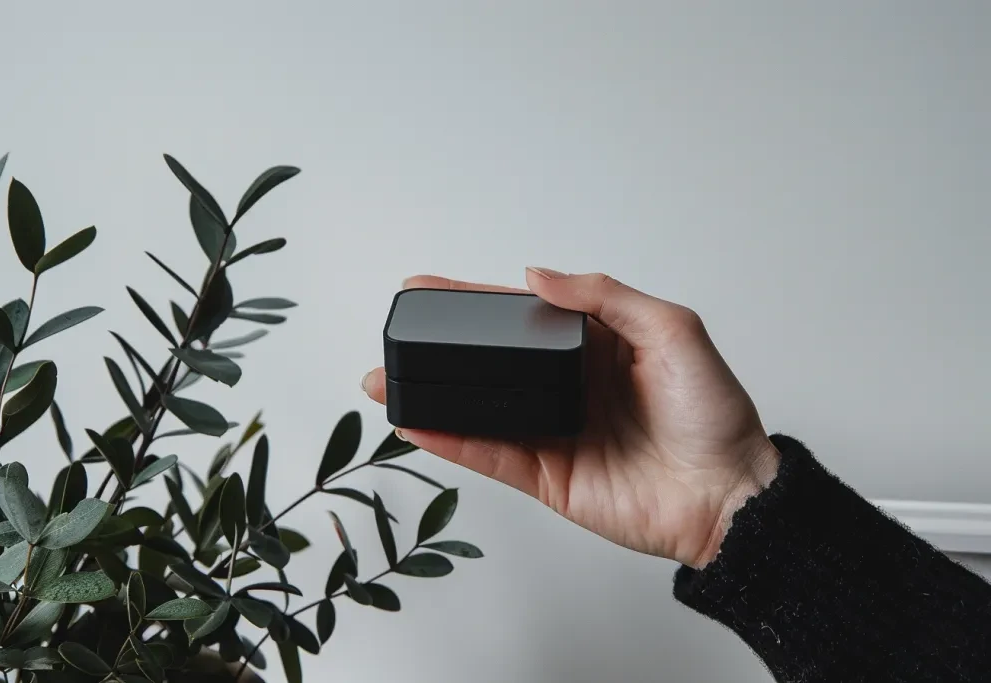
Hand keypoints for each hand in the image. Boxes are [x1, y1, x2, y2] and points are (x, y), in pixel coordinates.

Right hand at [363, 268, 779, 567]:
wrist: (729, 494)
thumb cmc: (714, 414)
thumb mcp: (672, 330)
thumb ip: (605, 296)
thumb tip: (537, 275)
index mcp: (595, 345)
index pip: (523, 317)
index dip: (476, 302)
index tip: (433, 288)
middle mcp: (568, 386)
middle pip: (492, 361)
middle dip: (441, 346)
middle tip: (397, 330)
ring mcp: (554, 431)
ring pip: (480, 408)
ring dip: (431, 394)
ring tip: (386, 378)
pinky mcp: (547, 475)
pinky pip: (490, 454)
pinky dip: (450, 441)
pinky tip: (417, 422)